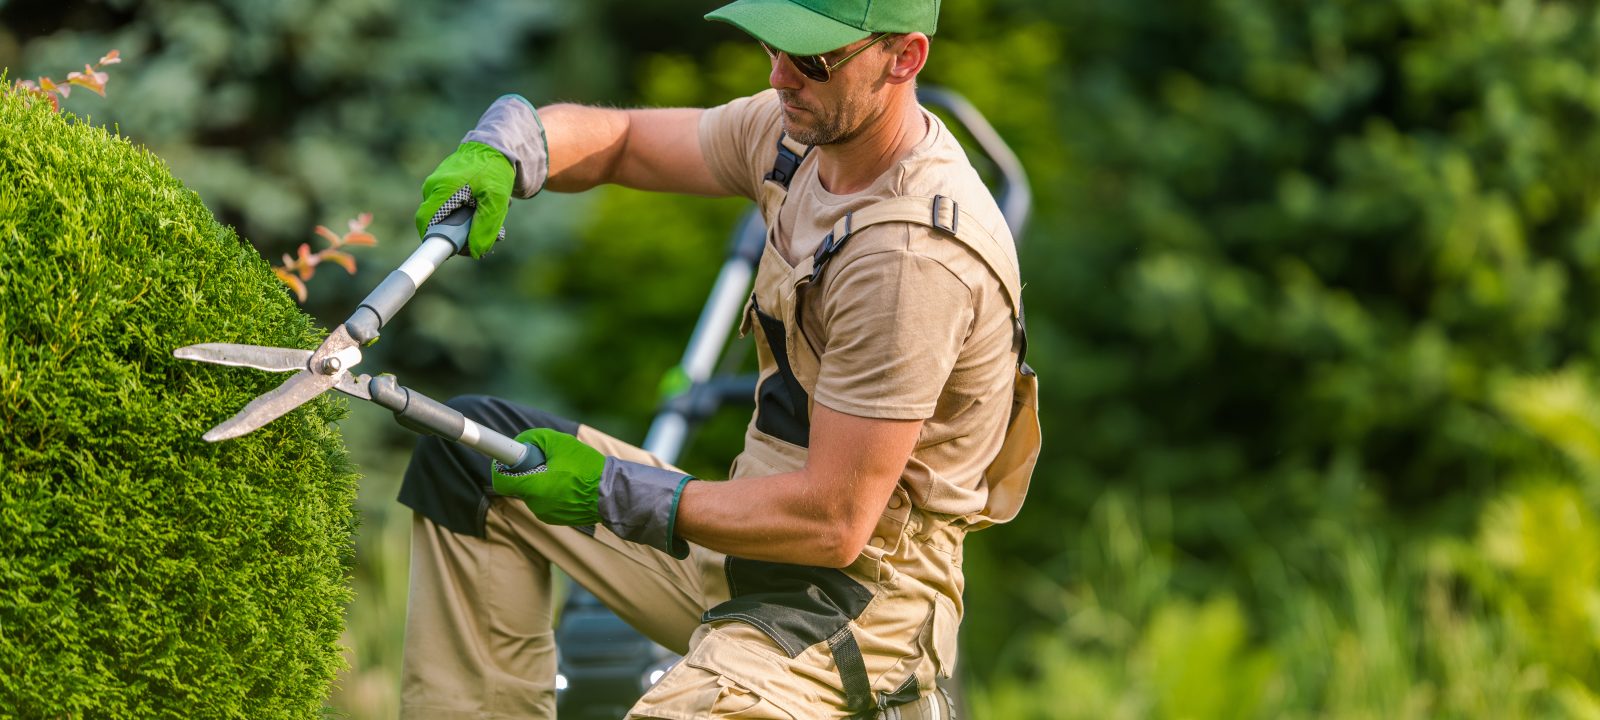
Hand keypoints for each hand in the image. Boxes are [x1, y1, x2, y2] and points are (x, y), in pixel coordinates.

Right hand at [415, 94, 548, 257]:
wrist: (498, 147)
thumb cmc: (495, 170)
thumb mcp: (496, 200)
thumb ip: (486, 227)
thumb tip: (477, 252)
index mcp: (441, 189)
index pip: (425, 222)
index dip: (434, 241)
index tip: (454, 251)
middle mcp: (434, 187)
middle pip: (439, 224)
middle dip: (463, 236)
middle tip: (489, 236)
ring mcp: (439, 186)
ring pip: (449, 218)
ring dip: (471, 225)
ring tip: (495, 218)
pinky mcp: (447, 187)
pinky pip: (453, 209)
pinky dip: (471, 214)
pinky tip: (487, 208)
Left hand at [490, 427, 693, 557]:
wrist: (613, 494)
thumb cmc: (587, 468)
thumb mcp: (560, 442)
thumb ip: (534, 439)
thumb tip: (520, 443)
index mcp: (533, 488)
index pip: (500, 480)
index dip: (500, 466)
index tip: (506, 457)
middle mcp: (536, 505)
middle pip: (519, 484)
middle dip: (527, 471)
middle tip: (546, 460)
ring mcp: (547, 515)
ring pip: (533, 493)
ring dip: (541, 481)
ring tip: (564, 472)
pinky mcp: (558, 519)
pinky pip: (546, 502)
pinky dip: (552, 491)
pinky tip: (571, 483)